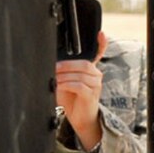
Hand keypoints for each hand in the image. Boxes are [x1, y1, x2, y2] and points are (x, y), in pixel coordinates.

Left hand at [55, 30, 108, 149]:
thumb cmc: (71, 100)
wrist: (79, 119)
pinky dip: (66, 84)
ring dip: (64, 76)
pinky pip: (78, 85)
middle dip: (66, 65)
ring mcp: (96, 85)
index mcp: (90, 70)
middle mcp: (96, 75)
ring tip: (54, 80)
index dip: (101, 43)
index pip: (98, 54)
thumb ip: (62, 72)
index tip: (102, 34)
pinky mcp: (91, 95)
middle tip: (53, 68)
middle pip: (83, 63)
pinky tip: (59, 86)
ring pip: (80, 74)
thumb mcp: (64, 81)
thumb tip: (51, 64)